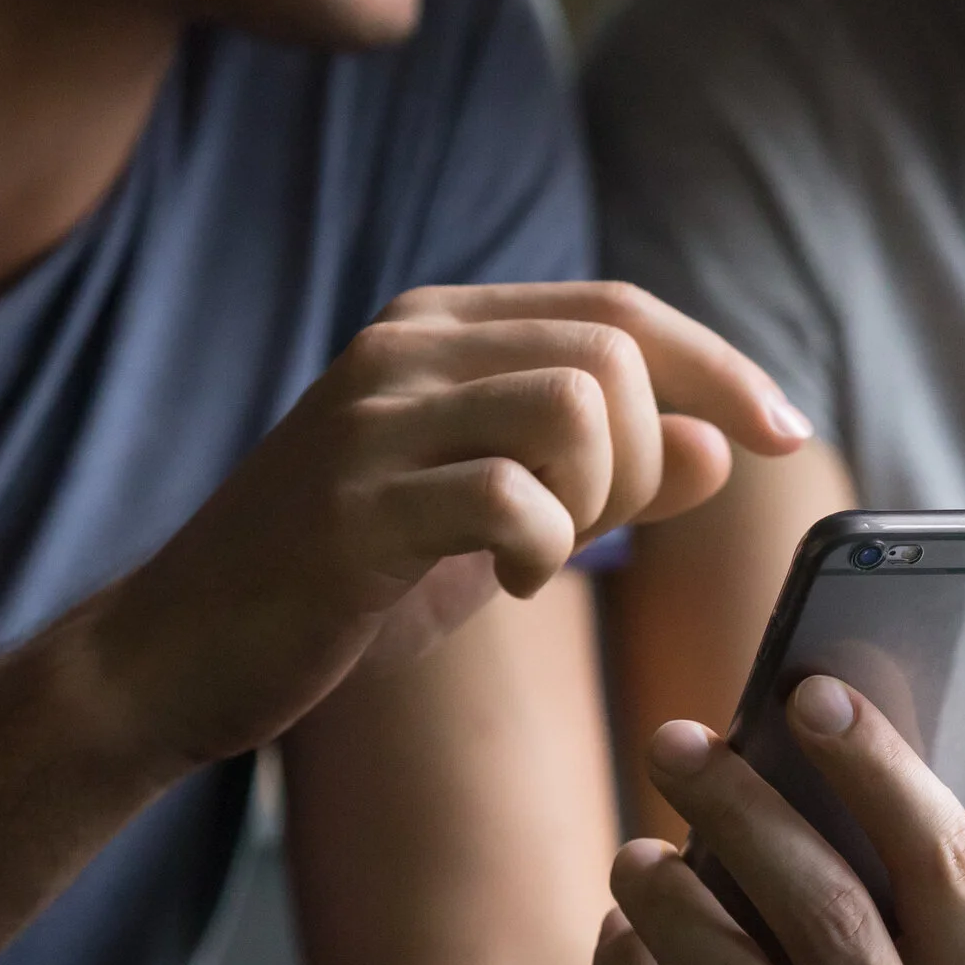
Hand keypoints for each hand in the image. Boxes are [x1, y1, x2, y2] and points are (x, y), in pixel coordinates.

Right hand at [89, 281, 808, 767]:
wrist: (178, 654)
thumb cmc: (348, 584)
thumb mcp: (495, 518)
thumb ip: (608, 476)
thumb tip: (720, 445)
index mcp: (440, 329)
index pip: (621, 310)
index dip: (722, 369)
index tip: (786, 435)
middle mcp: (404, 346)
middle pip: (615, 353)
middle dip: (644, 458)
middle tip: (589, 531)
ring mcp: (370, 417)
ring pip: (576, 403)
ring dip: (597, 498)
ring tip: (539, 553)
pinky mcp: (351, 504)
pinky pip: (511, 495)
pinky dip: (542, 549)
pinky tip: (505, 585)